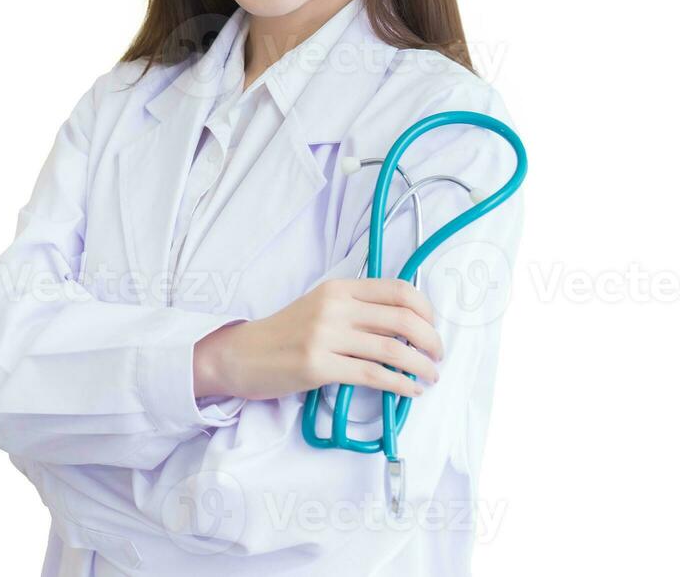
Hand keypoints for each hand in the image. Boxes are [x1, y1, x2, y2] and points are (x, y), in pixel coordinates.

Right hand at [192, 278, 442, 401]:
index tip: (432, 328)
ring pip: (392, 349)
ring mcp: (325, 336)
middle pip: (403, 319)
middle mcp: (334, 307)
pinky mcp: (318, 366)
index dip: (426, 310)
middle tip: (437, 357)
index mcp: (338, 288)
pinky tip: (410, 391)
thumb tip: (406, 325)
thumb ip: (357, 309)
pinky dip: (400, 385)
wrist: (242, 355)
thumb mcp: (320, 308)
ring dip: (421, 366)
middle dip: (431, 341)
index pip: (398, 290)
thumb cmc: (285, 334)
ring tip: (430, 377)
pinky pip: (372, 375)